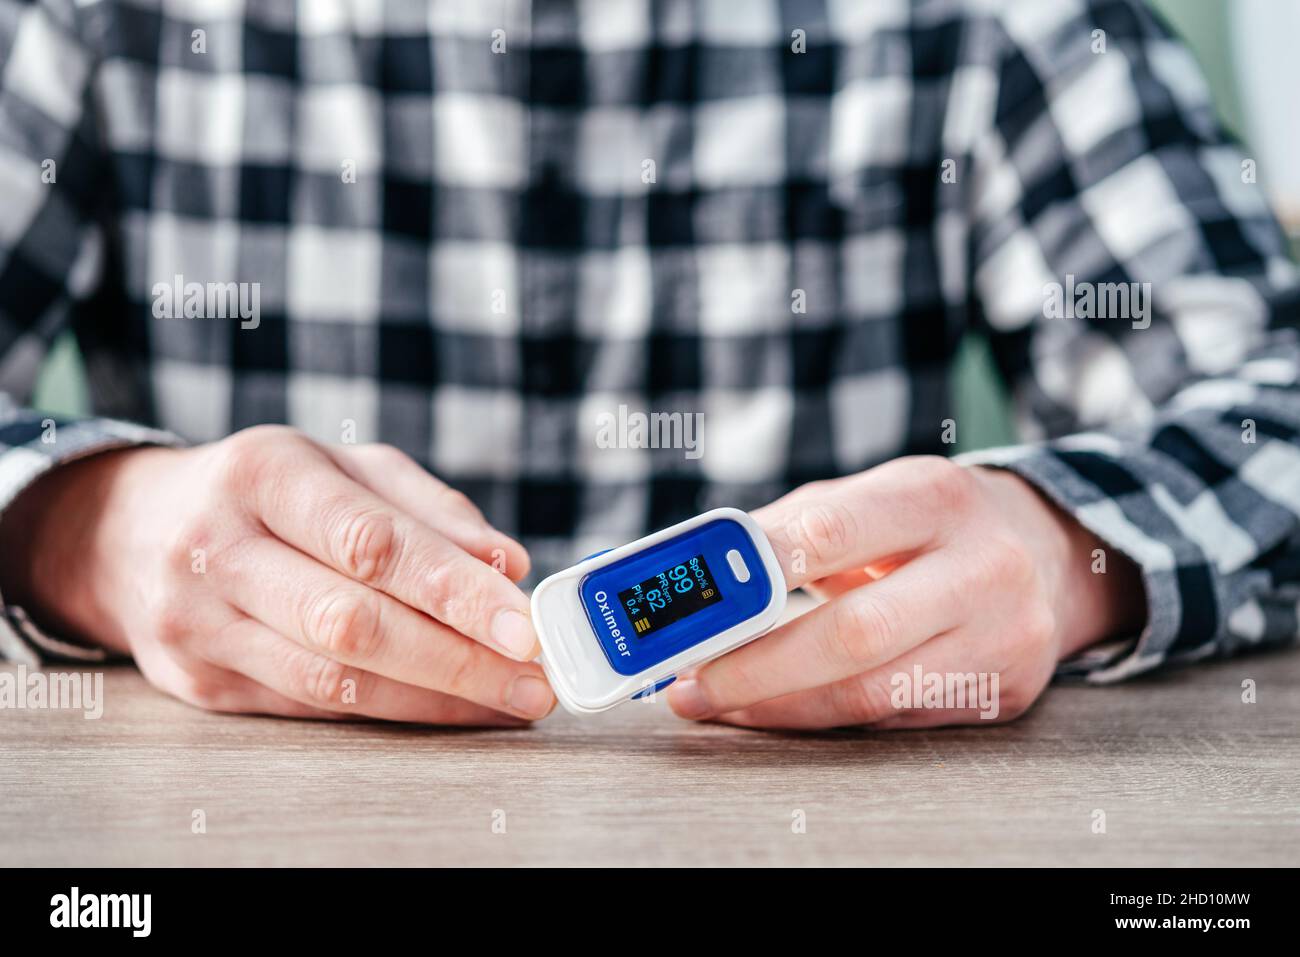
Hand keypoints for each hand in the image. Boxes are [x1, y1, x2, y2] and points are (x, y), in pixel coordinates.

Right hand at [0, 426, 554, 724]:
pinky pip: (309, 706)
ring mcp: (198, 622)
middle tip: (533, 682)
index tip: (524, 626)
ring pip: (330, 679)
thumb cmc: (266, 492)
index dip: (454, 590)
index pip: (371, 542)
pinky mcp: (196, 682)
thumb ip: (430, 511)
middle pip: (351, 622)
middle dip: (457, 660)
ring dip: (433, 698)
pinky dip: (388, 710)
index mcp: (265, 473)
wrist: (129, 531)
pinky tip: (444, 706)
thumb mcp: (345, 468)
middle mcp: (218, 547)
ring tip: (505, 701)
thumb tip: (508, 565)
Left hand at [666, 456, 1145, 728]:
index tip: (694, 606)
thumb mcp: (873, 496)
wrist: (1048, 552)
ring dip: (779, 708)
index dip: (756, 573)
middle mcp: (982, 567)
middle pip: (854, 634)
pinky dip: (824, 718)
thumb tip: (705, 576)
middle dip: (757, 668)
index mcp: (935, 496)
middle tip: (692, 682)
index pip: (833, 533)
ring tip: (716, 704)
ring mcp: (1002, 636)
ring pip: (873, 695)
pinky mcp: (1003, 693)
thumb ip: (793, 528)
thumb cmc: (931, 523)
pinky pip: (894, 719)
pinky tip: (777, 711)